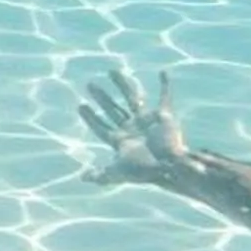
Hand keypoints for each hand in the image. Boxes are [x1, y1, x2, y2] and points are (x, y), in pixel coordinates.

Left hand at [78, 64, 191, 182]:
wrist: (169, 166)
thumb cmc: (145, 170)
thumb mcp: (119, 172)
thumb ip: (102, 174)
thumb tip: (82, 178)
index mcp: (120, 139)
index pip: (101, 126)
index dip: (91, 117)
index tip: (81, 106)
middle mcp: (131, 127)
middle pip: (112, 109)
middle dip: (102, 97)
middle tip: (90, 85)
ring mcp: (146, 120)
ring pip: (132, 98)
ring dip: (122, 84)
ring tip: (111, 71)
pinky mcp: (163, 115)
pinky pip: (165, 97)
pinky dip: (166, 85)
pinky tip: (164, 73)